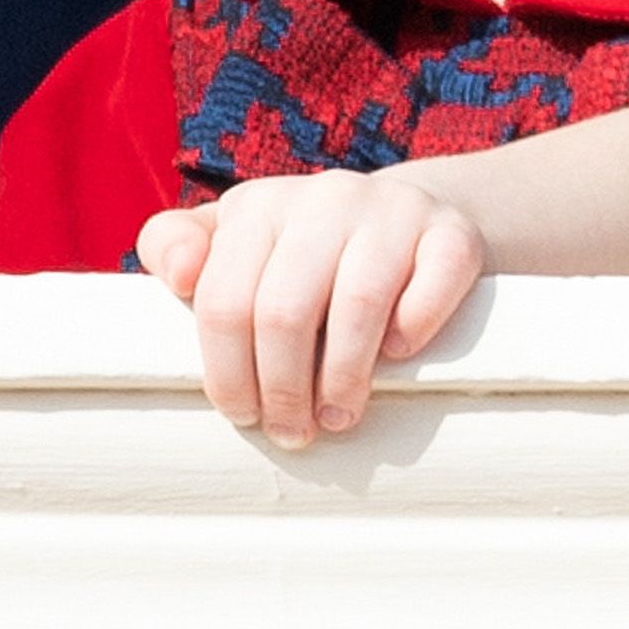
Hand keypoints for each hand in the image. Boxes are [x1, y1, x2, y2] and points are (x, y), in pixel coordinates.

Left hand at [138, 171, 487, 445]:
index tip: (243, 414)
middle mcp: (326, 197)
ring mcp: (395, 210)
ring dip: (343, 379)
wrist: (414, 219)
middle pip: (284, 311)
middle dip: (283, 389)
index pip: (223, 301)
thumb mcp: (235, 243)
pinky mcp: (454, 234)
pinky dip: (412, 332)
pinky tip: (396, 355)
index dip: (227, 375)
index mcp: (260, 207)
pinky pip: (432, 287)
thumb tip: (180, 277)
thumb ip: (175, 246)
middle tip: (293, 431)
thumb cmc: (303, 255)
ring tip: (338, 416)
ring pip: (358, 304)